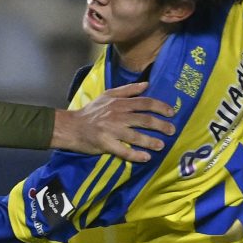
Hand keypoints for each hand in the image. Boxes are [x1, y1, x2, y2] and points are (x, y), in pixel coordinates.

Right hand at [52, 82, 176, 162]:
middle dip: (161, 125)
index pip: (144, 103)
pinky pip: (124, 151)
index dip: (160, 107)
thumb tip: (146, 84)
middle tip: (172, 131)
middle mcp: (117, 115)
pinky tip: (146, 158)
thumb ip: (127, 90)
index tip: (171, 113)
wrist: (71, 126)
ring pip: (136, 136)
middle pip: (144, 119)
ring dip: (151, 141)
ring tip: (161, 145)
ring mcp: (111, 130)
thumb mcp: (107, 95)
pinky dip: (136, 155)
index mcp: (119, 103)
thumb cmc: (91, 112)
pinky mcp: (105, 144)